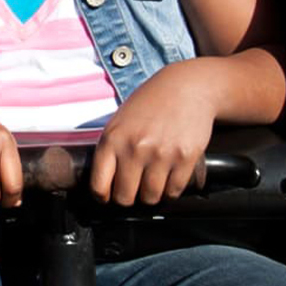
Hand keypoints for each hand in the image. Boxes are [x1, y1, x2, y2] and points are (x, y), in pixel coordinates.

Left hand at [89, 60, 217, 205]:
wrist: (187, 87)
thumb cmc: (150, 104)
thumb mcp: (120, 120)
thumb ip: (111, 149)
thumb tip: (104, 183)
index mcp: (112, 138)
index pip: (98, 185)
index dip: (102, 196)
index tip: (107, 196)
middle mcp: (135, 148)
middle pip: (125, 197)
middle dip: (128, 197)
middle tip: (134, 189)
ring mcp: (161, 154)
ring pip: (151, 198)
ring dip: (151, 195)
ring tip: (153, 182)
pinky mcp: (185, 157)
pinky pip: (173, 191)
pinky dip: (171, 190)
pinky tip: (169, 177)